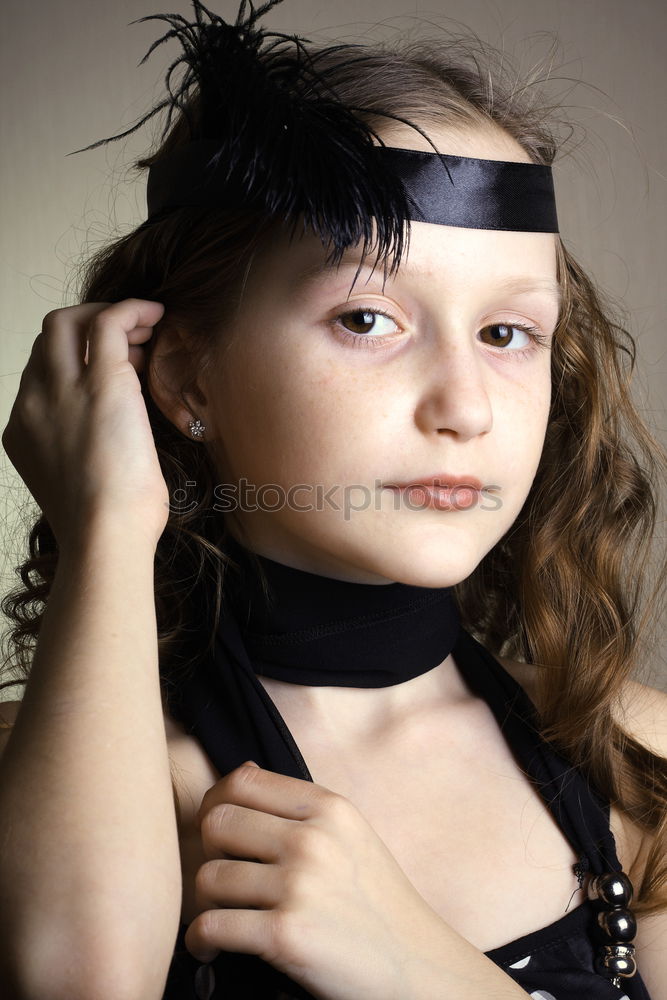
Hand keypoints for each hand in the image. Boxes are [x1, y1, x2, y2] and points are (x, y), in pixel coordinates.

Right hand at [2, 299, 169, 550]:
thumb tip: (117, 446)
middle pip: (49, 339)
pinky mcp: (101, 382)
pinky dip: (132, 310)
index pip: (41, 372)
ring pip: (70, 321)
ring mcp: (62, 388)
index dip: (77, 360)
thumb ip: (84, 456)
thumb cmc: (107, 527)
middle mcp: (32, 402)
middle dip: (87, 328)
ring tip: (147, 328)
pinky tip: (157, 315)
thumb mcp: (81, 486)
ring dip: (108, 316)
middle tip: (130, 340)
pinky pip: (108, 322)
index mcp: (23, 430)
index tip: (118, 368)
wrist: (105, 535)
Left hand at [185, 762, 449, 999]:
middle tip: (218, 876)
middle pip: (217, 822)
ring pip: (208, 876)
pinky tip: (211, 945)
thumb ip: (303, 808)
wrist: (418, 968)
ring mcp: (298, 886)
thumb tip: (241, 773)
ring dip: (203, 902)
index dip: (216, 802)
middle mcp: (312, 839)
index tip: (217, 831)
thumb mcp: (352, 835)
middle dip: (207, 851)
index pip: (243, 780)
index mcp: (327, 808)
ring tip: (218, 915)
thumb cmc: (379, 903)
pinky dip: (200, 939)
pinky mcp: (285, 935)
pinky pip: (211, 925)